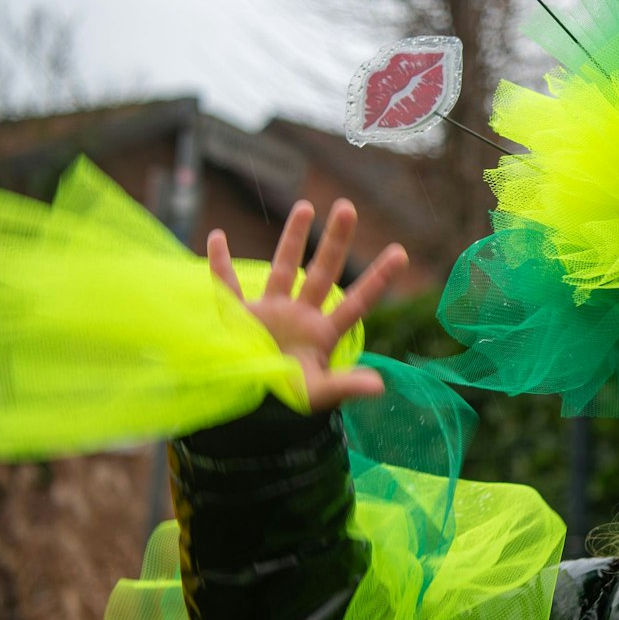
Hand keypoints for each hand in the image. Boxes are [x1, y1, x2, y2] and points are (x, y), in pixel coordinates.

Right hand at [208, 199, 407, 412]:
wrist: (247, 413)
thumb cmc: (285, 404)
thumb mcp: (318, 394)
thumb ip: (346, 386)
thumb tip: (381, 386)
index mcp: (322, 334)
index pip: (357, 302)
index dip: (378, 279)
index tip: (401, 252)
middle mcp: (300, 316)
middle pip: (323, 272)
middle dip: (336, 241)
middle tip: (347, 207)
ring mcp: (269, 313)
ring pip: (283, 268)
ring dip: (292, 238)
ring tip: (306, 206)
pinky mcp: (238, 317)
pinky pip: (226, 285)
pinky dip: (219, 263)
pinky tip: (217, 237)